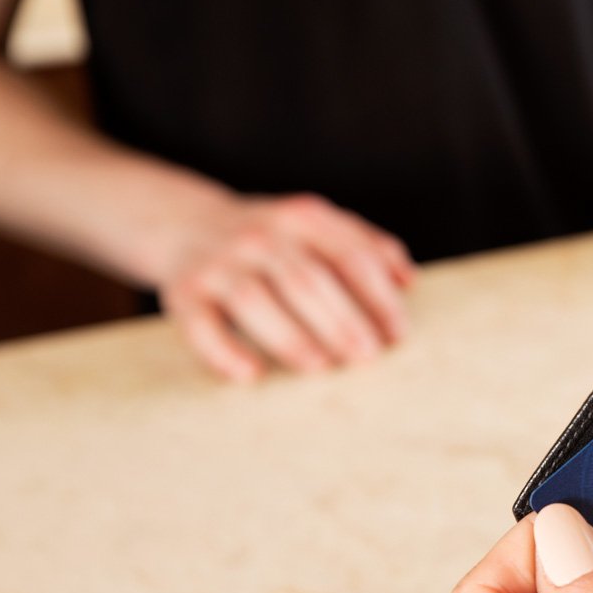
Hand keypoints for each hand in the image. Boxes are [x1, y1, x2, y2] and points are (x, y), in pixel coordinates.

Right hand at [154, 193, 413, 381]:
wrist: (185, 223)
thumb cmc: (274, 240)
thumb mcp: (318, 227)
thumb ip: (366, 246)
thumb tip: (409, 281)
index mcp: (301, 218)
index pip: (351, 256)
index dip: (379, 298)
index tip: (398, 335)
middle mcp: (259, 235)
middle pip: (306, 280)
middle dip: (341, 322)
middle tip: (367, 358)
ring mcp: (218, 262)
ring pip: (254, 299)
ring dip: (290, 337)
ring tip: (320, 367)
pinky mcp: (183, 291)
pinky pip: (200, 324)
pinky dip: (224, 351)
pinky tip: (252, 374)